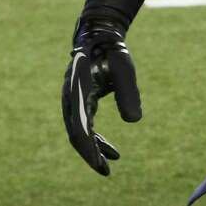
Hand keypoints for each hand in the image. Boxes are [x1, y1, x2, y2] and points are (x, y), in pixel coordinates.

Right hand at [62, 18, 140, 175]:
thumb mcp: (124, 68)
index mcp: (77, 93)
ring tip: (113, 160)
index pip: (80, 130)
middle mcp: (70, 100)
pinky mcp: (80, 102)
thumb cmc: (112, 50)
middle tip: (106, 171)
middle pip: (77, 135)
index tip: (101, 166)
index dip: (89, 151)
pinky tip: (111, 148)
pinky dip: (97, 138)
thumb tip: (135, 121)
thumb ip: (128, 93)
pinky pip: (86, 125)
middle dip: (91, 155)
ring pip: (81, 132)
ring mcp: (73, 102)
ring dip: (95, 148)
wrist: (99, 34)